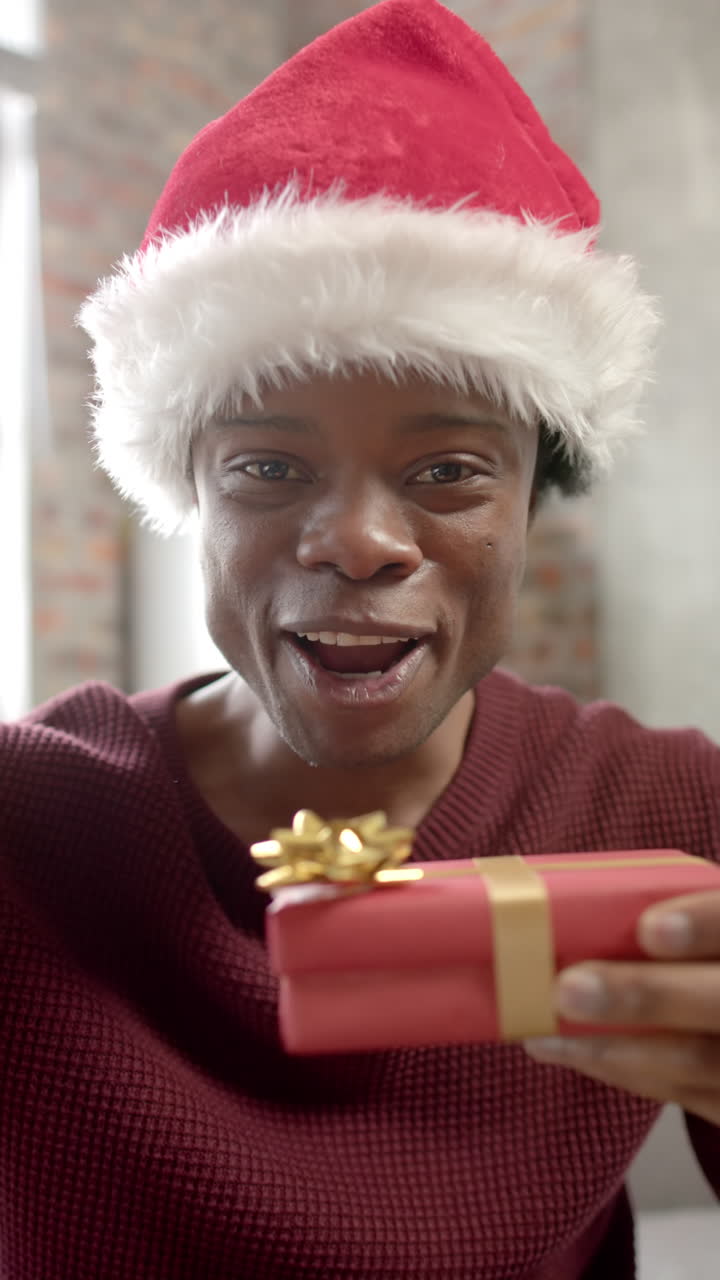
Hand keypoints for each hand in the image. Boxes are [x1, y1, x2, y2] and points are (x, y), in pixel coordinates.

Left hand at [525, 891, 719, 1125]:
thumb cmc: (711, 954)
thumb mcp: (715, 919)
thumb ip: (680, 908)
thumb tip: (572, 898)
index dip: (705, 923)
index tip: (650, 928)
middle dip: (646, 995)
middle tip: (569, 988)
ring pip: (700, 1061)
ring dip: (613, 1048)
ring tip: (545, 1032)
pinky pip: (686, 1094)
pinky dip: (622, 1071)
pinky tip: (572, 1051)